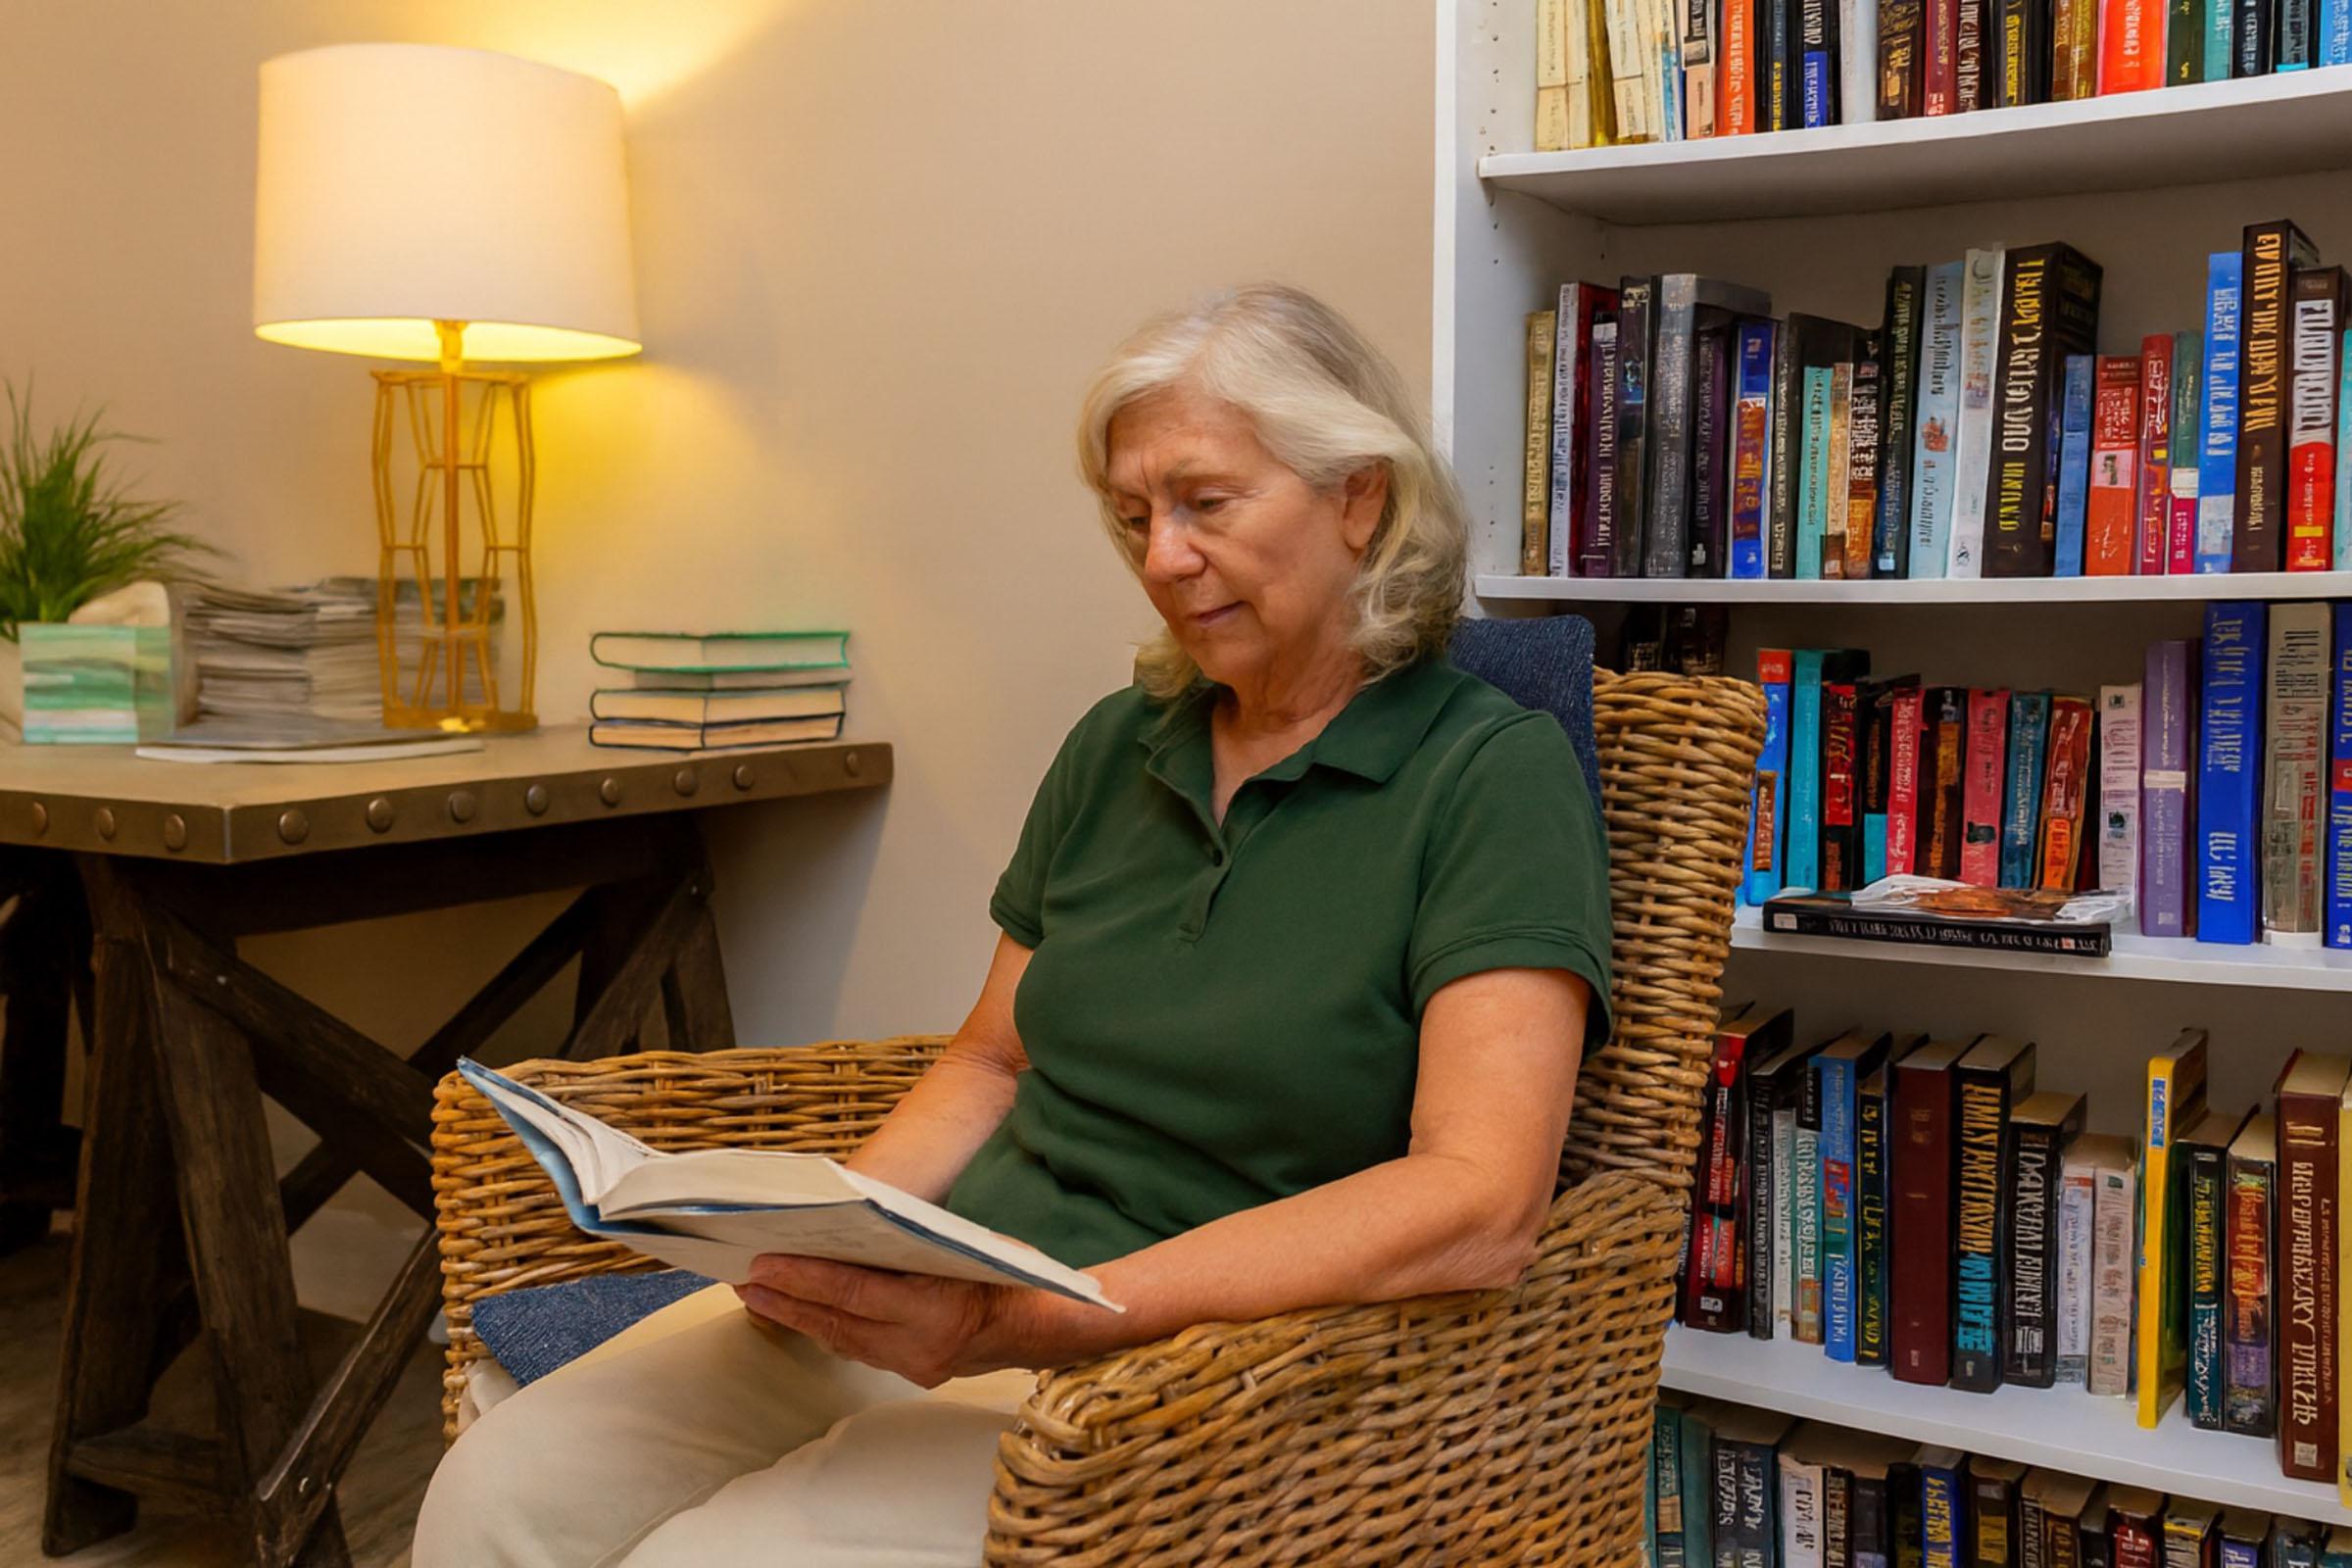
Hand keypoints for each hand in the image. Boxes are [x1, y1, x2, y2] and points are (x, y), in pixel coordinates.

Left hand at [736, 1255, 1026, 1387]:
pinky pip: (860, 1349)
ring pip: (842, 1340)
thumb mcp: (965, 1246)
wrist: (1046, 1326)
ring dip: (796, 1317)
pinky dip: (827, 1328)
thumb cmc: (1010, 1274)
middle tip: (742, 1278)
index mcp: (936, 1310)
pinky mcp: (914, 1373)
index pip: (854, 1293)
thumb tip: (850, 1226)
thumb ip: (911, 1245)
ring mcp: (916, 1366)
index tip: (764, 1264)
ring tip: (757, 1294)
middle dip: (785, 1300)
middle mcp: (921, 1347)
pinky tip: (801, 1313)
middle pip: (837, 1322)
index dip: (804, 1279)